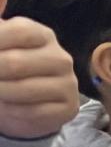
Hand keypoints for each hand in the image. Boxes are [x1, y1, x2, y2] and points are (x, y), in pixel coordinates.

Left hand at [0, 0, 79, 140]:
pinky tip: (11, 108)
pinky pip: (31, 113)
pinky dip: (13, 113)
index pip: (13, 32)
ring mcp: (67, 83)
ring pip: (19, 91)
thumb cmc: (4, 65)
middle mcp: (59, 56)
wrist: (21, 105)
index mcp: (40, 34)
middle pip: (12, 64)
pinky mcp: (67, 109)